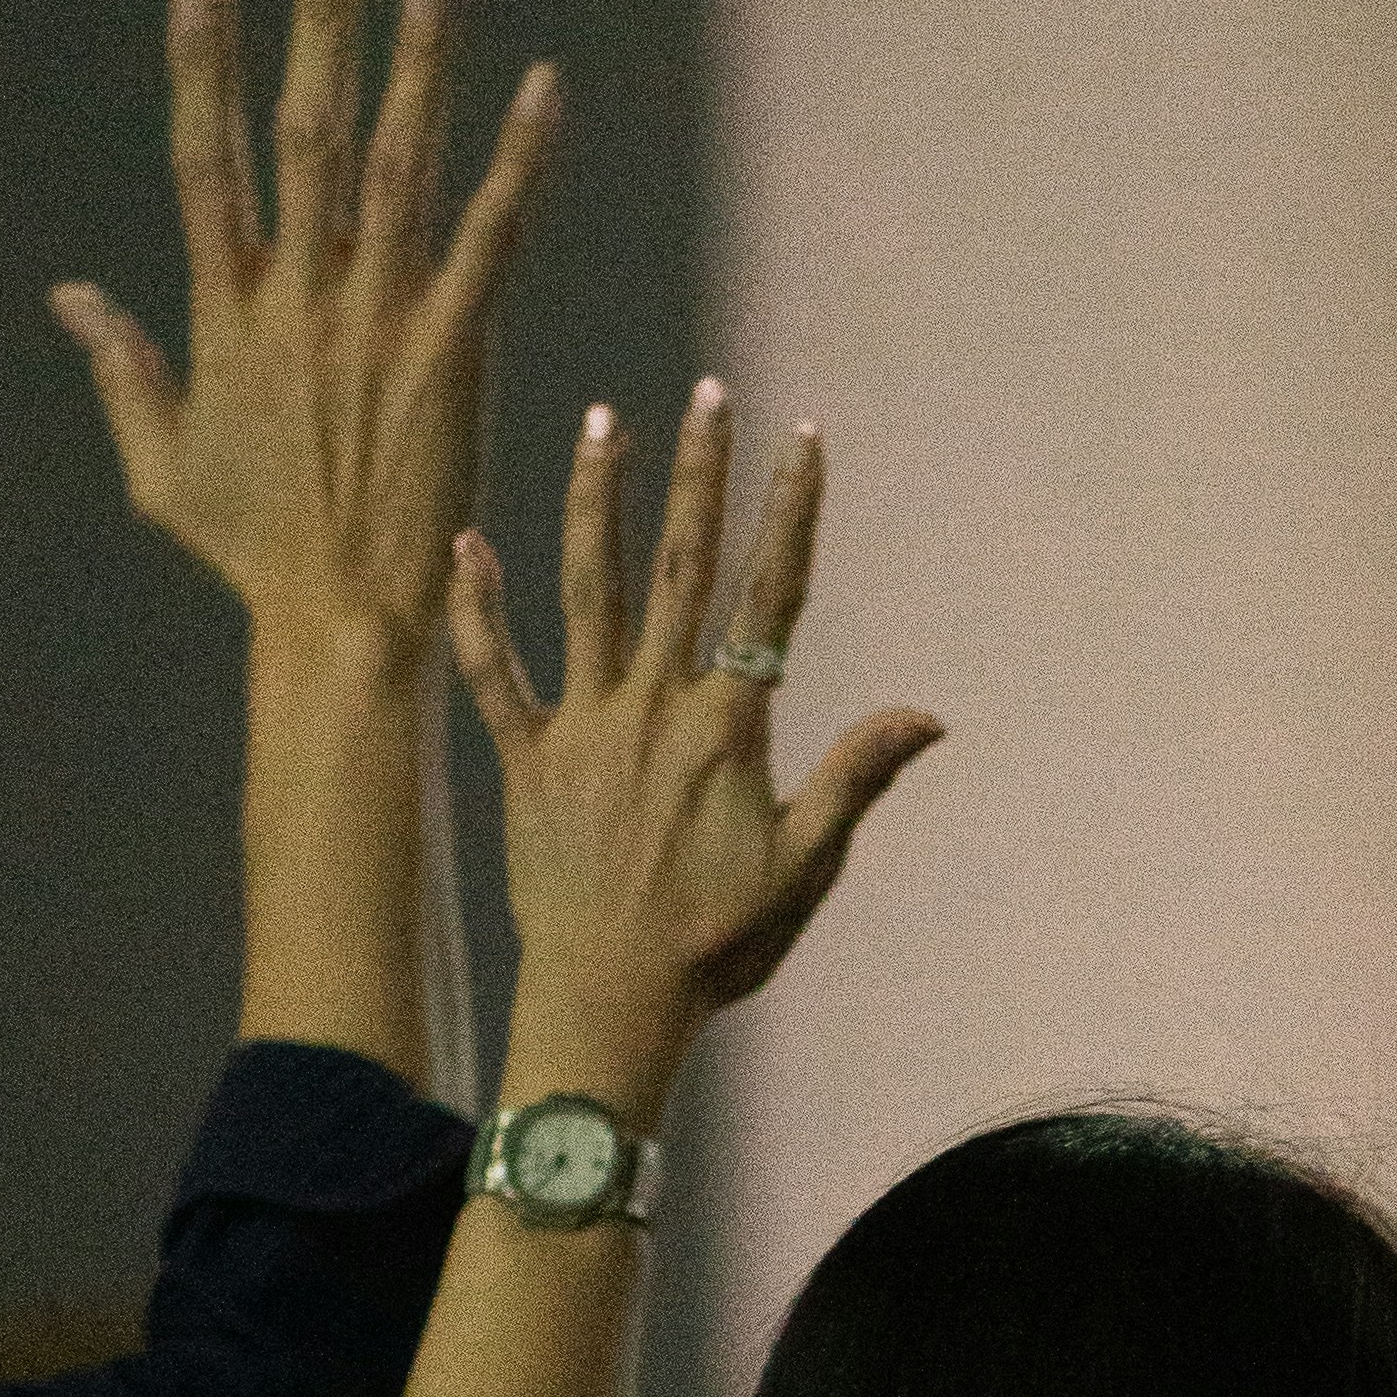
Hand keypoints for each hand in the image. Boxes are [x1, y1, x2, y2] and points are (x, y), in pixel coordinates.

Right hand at [53, 0, 556, 667]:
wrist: (343, 623)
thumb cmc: (255, 554)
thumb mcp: (162, 466)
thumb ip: (124, 368)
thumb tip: (70, 293)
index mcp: (229, 314)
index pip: (205, 162)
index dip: (201, 66)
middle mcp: (301, 299)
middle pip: (306, 134)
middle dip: (319, 26)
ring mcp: (379, 320)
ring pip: (400, 163)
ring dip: (419, 61)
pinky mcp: (454, 352)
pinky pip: (491, 238)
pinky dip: (517, 163)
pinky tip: (543, 89)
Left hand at [453, 382, 941, 1120]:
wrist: (607, 1001)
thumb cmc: (716, 945)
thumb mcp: (805, 865)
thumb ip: (856, 778)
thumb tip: (929, 718)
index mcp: (726, 728)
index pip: (768, 599)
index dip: (791, 514)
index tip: (804, 441)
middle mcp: (653, 707)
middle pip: (680, 567)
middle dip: (697, 475)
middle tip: (707, 396)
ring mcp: (584, 727)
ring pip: (587, 591)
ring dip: (593, 502)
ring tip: (602, 424)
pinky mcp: (525, 758)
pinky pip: (495, 671)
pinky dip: (477, 609)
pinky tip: (467, 543)